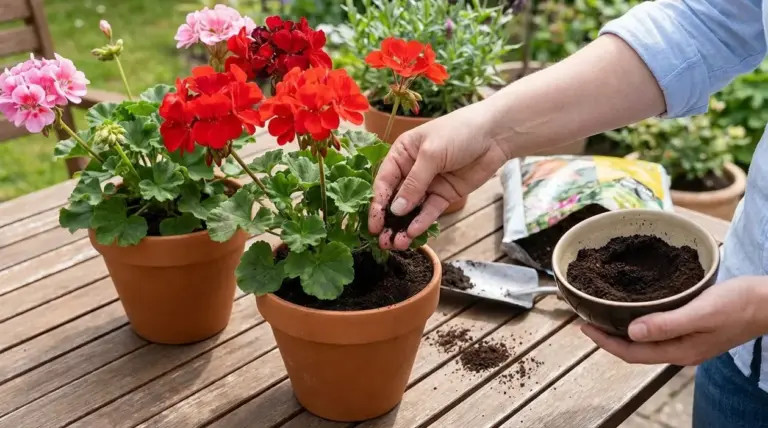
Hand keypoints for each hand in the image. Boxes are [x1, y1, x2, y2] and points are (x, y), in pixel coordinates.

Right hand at [368, 103, 509, 249]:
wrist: (495, 135)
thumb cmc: (459, 132)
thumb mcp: (432, 154)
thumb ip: (414, 183)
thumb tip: (396, 209)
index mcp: (402, 154)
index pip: (383, 181)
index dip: (377, 203)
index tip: (372, 224)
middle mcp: (411, 170)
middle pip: (395, 199)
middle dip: (388, 220)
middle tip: (382, 241)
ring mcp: (428, 184)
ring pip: (411, 209)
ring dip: (403, 226)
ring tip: (397, 244)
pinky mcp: (444, 195)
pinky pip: (430, 211)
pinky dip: (422, 222)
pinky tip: (413, 233)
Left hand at [581, 276, 767, 365]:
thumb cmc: (739, 304)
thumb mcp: (701, 311)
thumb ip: (667, 324)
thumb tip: (631, 333)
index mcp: (680, 351)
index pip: (631, 353)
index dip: (604, 342)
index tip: (583, 326)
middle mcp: (681, 351)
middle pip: (634, 350)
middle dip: (608, 338)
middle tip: (586, 320)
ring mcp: (688, 342)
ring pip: (645, 341)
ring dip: (622, 330)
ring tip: (603, 315)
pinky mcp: (693, 329)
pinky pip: (657, 330)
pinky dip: (639, 323)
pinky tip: (634, 309)